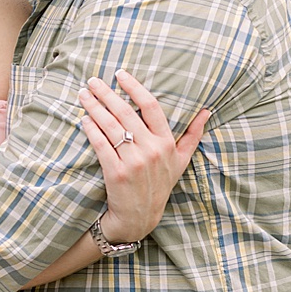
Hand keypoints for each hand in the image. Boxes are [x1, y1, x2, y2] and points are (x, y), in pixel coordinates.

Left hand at [79, 70, 209, 244]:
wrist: (139, 217)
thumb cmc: (160, 185)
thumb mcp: (181, 161)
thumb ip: (193, 135)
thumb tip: (207, 111)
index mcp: (167, 143)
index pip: (151, 106)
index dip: (134, 87)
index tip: (119, 74)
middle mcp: (152, 150)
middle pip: (126, 112)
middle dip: (106, 93)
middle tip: (93, 81)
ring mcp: (134, 162)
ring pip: (111, 126)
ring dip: (94, 107)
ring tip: (83, 95)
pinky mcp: (116, 173)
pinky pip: (101, 144)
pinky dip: (91, 129)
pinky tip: (84, 118)